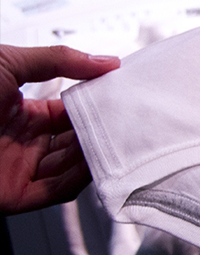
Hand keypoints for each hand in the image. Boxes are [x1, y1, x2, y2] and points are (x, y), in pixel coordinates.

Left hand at [0, 44, 119, 214]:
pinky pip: (57, 191)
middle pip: (76, 141)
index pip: (70, 112)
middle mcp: (23, 142)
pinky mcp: (15, 195)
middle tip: (131, 120)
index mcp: (21, 112)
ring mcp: (19, 169)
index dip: (96, 105)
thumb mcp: (6, 61)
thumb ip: (60, 59)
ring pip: (72, 167)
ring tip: (121, 140)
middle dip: (103, 131)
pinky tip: (95, 163)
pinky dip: (80, 179)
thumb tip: (108, 62)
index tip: (123, 96)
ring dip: (96, 154)